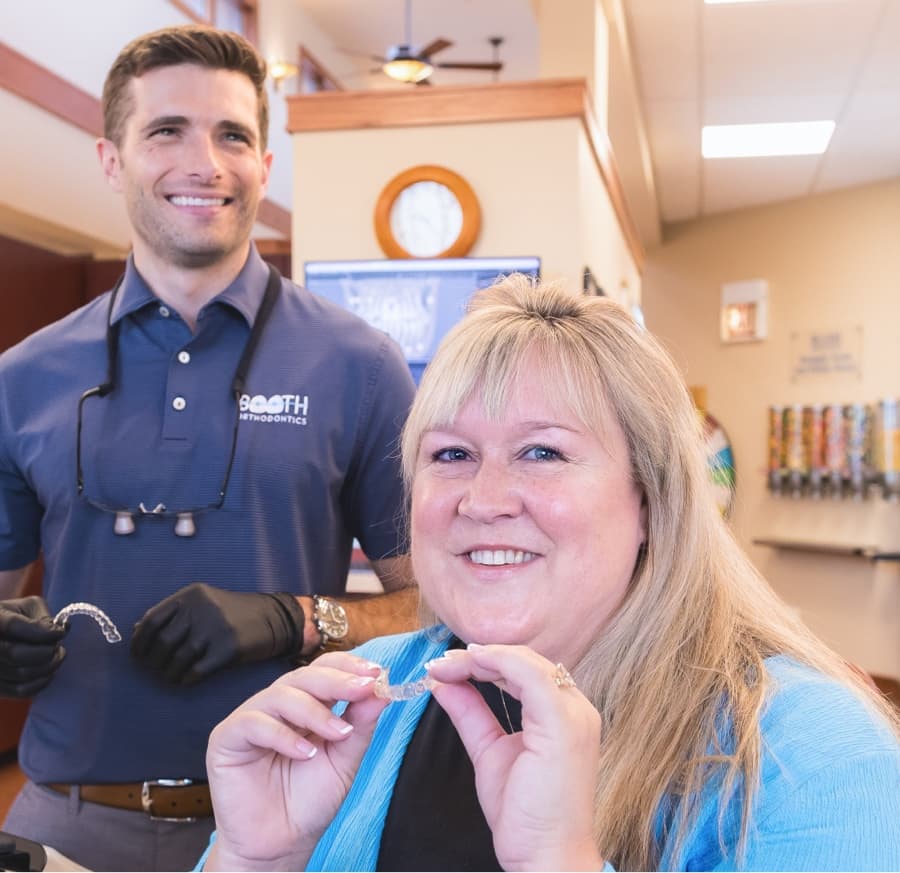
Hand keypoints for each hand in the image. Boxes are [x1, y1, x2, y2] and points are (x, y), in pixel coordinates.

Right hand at [0, 596, 67, 696]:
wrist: (2, 636)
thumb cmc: (16, 617)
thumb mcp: (27, 607)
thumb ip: (44, 616)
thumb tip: (63, 629)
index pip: (15, 627)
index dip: (43, 632)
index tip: (60, 633)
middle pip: (16, 654)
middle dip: (46, 651)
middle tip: (59, 647)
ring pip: (21, 673)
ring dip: (47, 666)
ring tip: (56, 656)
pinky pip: (20, 691)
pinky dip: (41, 683)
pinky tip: (49, 673)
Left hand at [131, 583, 304, 684]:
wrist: (273, 620)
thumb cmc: (232, 614)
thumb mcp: (203, 604)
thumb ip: (172, 614)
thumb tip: (136, 631)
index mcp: (191, 595)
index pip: (151, 621)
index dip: (139, 642)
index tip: (138, 656)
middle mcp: (202, 609)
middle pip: (162, 642)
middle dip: (153, 662)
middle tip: (154, 670)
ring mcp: (216, 629)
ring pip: (177, 659)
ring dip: (168, 673)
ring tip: (170, 677)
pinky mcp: (228, 649)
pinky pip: (196, 671)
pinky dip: (185, 679)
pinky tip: (186, 680)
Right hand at [205, 653, 387, 870]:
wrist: (281, 846)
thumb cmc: (309, 801)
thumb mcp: (344, 759)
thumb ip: (360, 724)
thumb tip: (379, 691)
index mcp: (305, 704)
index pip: (323, 670)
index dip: (348, 667)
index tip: (376, 673)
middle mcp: (277, 705)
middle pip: (303, 676)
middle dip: (337, 681)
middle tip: (363, 688)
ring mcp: (250, 719)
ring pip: (280, 694)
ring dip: (315, 711)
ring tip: (338, 733)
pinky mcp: (226, 738)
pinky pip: (253, 723)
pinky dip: (282, 735)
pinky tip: (304, 753)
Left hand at [426, 644, 603, 870]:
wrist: (547, 858)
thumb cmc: (526, 815)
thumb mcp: (489, 752)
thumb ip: (471, 714)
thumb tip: (444, 684)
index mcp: (565, 714)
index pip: (525, 670)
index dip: (486, 661)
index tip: (446, 665)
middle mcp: (576, 708)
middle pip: (525, 660)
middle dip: (479, 656)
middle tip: (440, 663)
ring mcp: (574, 714)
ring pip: (525, 662)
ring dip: (482, 657)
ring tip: (446, 665)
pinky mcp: (563, 723)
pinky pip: (528, 675)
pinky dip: (496, 662)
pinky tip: (468, 664)